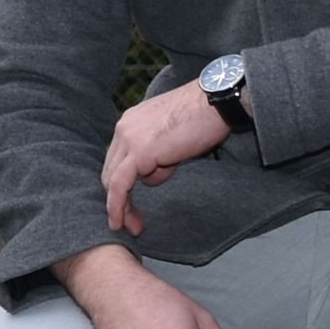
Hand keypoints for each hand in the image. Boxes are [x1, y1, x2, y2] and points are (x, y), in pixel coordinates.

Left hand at [102, 86, 230, 235]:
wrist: (217, 102)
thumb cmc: (204, 116)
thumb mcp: (173, 136)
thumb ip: (159, 151)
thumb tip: (156, 169)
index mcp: (131, 122)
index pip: (117, 159)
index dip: (121, 184)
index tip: (130, 205)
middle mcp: (124, 128)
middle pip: (111, 171)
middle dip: (118, 199)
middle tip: (131, 223)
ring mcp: (129, 139)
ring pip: (113, 180)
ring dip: (121, 207)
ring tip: (136, 226)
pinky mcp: (139, 152)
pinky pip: (120, 185)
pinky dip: (117, 205)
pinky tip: (120, 222)